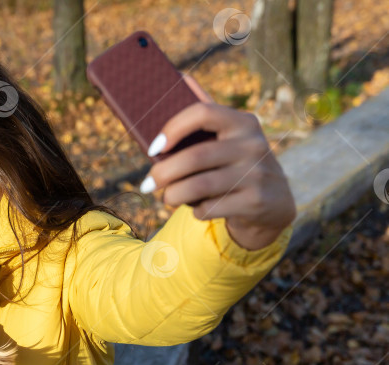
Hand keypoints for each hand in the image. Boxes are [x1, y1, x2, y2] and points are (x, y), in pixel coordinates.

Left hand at [142, 72, 296, 249]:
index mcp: (242, 123)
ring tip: (166, 198)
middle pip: (195, 157)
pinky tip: (197, 209)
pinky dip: (196, 211)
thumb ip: (205, 122)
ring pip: (199, 186)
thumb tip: (174, 96)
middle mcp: (253, 145)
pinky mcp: (255, 202)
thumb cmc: (235, 166)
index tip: (153, 148)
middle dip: (163, 173)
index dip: (173, 128)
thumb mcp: (229, 141)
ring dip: (173, 195)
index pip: (203, 113)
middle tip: (147, 184)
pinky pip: (211, 208)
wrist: (274, 202)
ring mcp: (257, 174)